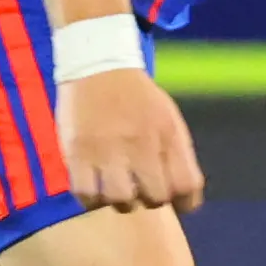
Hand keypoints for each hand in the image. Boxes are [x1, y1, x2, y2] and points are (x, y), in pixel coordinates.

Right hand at [57, 67, 203, 211]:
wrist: (98, 65)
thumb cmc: (137, 98)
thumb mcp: (169, 120)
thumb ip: (178, 157)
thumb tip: (182, 198)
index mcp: (169, 135)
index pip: (187, 187)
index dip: (183, 201)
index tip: (172, 198)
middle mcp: (142, 144)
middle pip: (155, 198)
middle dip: (148, 199)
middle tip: (138, 187)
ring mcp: (109, 149)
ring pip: (121, 201)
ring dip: (119, 201)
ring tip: (113, 188)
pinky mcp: (79, 152)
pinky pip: (87, 195)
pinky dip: (91, 199)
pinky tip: (93, 186)